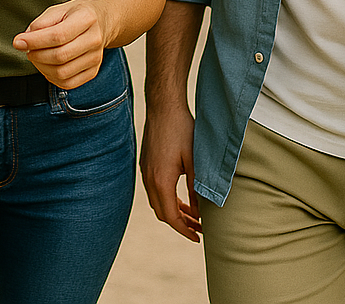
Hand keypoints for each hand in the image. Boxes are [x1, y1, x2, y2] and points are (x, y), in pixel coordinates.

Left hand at [13, 0, 107, 88]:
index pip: (57, 36)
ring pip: (63, 73)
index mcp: (86, 19)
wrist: (102, 22)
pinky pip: (69, 83)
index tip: (18, 42)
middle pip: (60, 56)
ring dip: (42, 68)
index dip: (34, 41)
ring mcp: (96, 58)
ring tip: (37, 56)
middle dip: (36, 55)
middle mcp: (94, 39)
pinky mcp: (93, 71)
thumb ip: (41, 23)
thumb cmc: (76, 14)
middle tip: (27, 49)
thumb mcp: (59, 9)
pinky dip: (52, 78)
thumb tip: (25, 41)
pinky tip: (47, 66)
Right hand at [139, 105, 201, 241]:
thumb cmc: (182, 130)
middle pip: (162, 213)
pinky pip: (154, 189)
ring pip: (157, 201)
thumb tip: (199, 212)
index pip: (171, 217)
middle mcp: (149, 178)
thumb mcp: (194, 161)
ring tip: (192, 215)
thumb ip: (196, 189)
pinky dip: (167, 198)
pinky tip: (180, 196)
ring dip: (173, 211)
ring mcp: (145, 170)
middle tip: (199, 228)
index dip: (184, 230)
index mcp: (161, 181)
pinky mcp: (146, 163)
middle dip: (180, 224)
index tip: (198, 237)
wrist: (163, 106)